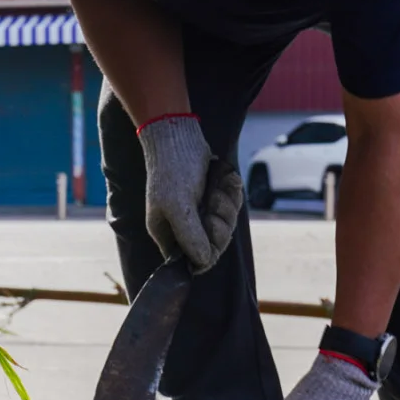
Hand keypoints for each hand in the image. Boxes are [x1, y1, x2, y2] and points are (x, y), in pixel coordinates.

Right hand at [136, 114, 242, 272]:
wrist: (178, 136)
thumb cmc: (173, 171)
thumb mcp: (178, 207)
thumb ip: (190, 237)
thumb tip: (202, 263)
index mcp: (167, 233)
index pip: (193, 259)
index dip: (208, 250)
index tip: (212, 228)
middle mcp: (183, 226)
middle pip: (215, 242)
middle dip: (220, 220)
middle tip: (212, 201)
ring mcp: (199, 211)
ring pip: (226, 223)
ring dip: (226, 204)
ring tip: (216, 188)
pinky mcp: (211, 197)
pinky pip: (231, 206)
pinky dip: (231, 192)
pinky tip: (225, 180)